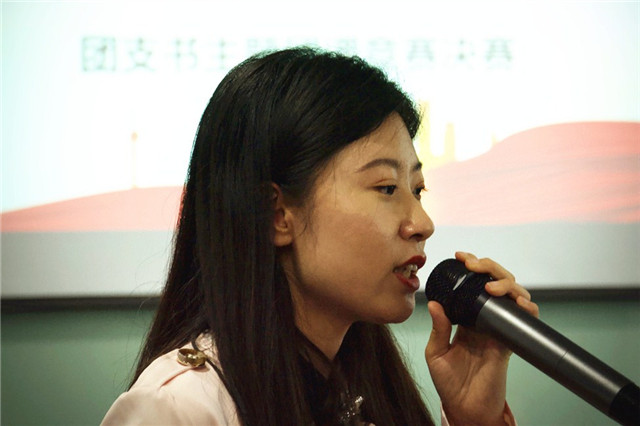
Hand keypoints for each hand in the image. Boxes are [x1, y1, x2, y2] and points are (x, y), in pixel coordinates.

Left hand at [424, 252, 538, 424]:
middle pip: (495, 283)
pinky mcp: (510, 343)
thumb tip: (434, 303)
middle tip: (474, 265)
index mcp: (465, 317)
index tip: (461, 257)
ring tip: (491, 285)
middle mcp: (484, 319)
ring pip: (512, 295)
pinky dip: (526, 308)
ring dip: (507, 283)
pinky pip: (524, 321)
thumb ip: (438, 328)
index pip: (472, 285)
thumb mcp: (436, 352)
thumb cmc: (448, 382)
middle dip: (489, 268)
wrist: (465, 408)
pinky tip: (518, 301)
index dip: (472, 268)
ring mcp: (499, 329)